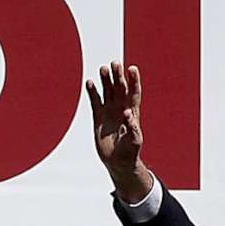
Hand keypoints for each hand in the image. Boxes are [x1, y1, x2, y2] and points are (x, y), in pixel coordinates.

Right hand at [87, 61, 150, 200]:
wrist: (118, 162)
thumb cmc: (130, 152)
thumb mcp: (134, 142)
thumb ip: (133, 128)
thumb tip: (128, 113)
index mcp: (133, 112)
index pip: (134, 93)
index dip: (134, 80)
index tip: (132, 68)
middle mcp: (121, 108)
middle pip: (120, 88)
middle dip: (118, 76)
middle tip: (115, 63)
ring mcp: (110, 111)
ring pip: (107, 91)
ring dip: (105, 80)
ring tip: (103, 68)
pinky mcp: (99, 117)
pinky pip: (95, 101)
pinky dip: (93, 92)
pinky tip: (90, 83)